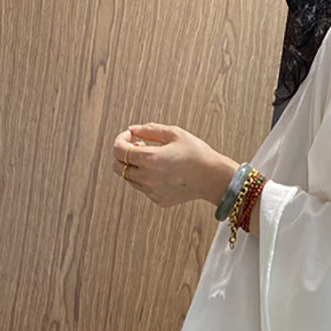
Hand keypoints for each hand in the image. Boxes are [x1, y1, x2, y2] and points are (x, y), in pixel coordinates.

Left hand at [113, 124, 238, 208]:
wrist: (212, 177)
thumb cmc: (196, 153)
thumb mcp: (174, 133)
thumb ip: (149, 130)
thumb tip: (133, 130)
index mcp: (149, 159)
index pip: (118, 150)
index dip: (120, 139)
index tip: (130, 135)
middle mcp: (147, 178)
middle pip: (117, 167)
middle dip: (122, 154)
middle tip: (138, 146)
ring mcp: (152, 191)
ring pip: (129, 178)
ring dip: (134, 166)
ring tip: (152, 157)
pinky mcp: (158, 200)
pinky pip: (142, 188)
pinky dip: (145, 178)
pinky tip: (161, 170)